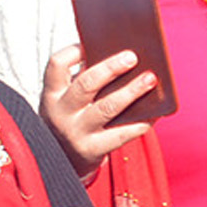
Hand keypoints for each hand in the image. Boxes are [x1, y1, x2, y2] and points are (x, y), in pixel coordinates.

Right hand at [39, 43, 154, 163]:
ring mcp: (75, 132)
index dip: (74, 51)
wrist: (61, 164)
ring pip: (107, 107)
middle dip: (111, 68)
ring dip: (131, 91)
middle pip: (86, 84)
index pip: (56, 65)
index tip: (92, 42)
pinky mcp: (92, 150)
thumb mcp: (67, 101)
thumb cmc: (73, 121)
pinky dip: (140, 122)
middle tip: (132, 56)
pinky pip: (121, 134)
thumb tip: (124, 60)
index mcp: (52, 94)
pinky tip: (155, 112)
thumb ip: (85, 82)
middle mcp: (60, 112)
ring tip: (150, 78)